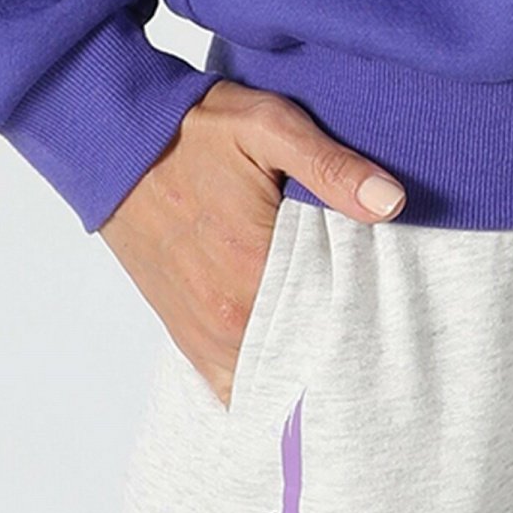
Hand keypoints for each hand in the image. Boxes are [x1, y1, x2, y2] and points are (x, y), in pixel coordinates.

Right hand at [99, 80, 405, 405]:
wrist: (115, 142)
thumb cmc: (193, 130)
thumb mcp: (269, 125)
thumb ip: (331, 167)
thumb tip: (390, 201)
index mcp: (256, 269)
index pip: (338, 324)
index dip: (373, 321)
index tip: (397, 316)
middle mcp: (229, 317)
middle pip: (310, 359)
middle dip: (345, 348)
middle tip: (380, 334)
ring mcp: (206, 334)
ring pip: (274, 380)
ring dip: (306, 369)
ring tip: (341, 348)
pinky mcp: (187, 336)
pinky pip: (233, 387)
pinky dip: (264, 384)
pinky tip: (292, 368)